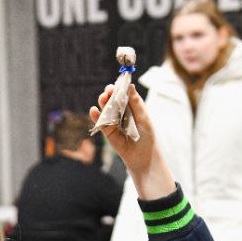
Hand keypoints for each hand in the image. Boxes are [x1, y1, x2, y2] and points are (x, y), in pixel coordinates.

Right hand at [90, 84, 175, 199]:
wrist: (143, 157)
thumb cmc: (147, 137)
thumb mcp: (144, 118)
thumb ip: (136, 103)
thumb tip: (130, 86)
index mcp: (132, 108)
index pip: (124, 94)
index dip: (119, 88)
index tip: (117, 83)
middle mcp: (122, 113)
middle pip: (113, 100)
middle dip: (110, 94)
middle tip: (109, 90)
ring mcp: (114, 122)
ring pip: (106, 109)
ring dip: (103, 103)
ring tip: (103, 98)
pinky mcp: (108, 132)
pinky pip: (100, 122)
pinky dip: (96, 116)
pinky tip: (93, 110)